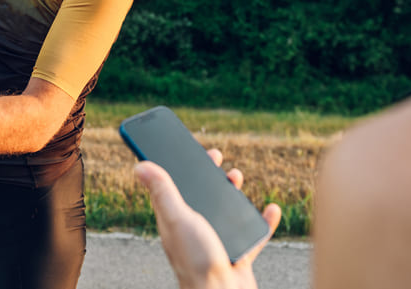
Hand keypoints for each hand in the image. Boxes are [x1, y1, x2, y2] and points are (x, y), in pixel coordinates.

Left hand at [134, 149, 281, 288]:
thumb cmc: (197, 261)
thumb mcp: (178, 218)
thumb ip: (163, 191)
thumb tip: (139, 166)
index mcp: (175, 220)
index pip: (171, 188)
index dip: (177, 167)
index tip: (185, 148)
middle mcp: (194, 229)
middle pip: (200, 196)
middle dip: (208, 174)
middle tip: (215, 157)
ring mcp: (217, 241)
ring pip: (226, 211)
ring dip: (234, 193)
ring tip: (237, 177)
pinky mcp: (239, 253)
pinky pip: (254, 233)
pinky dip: (263, 221)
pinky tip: (271, 209)